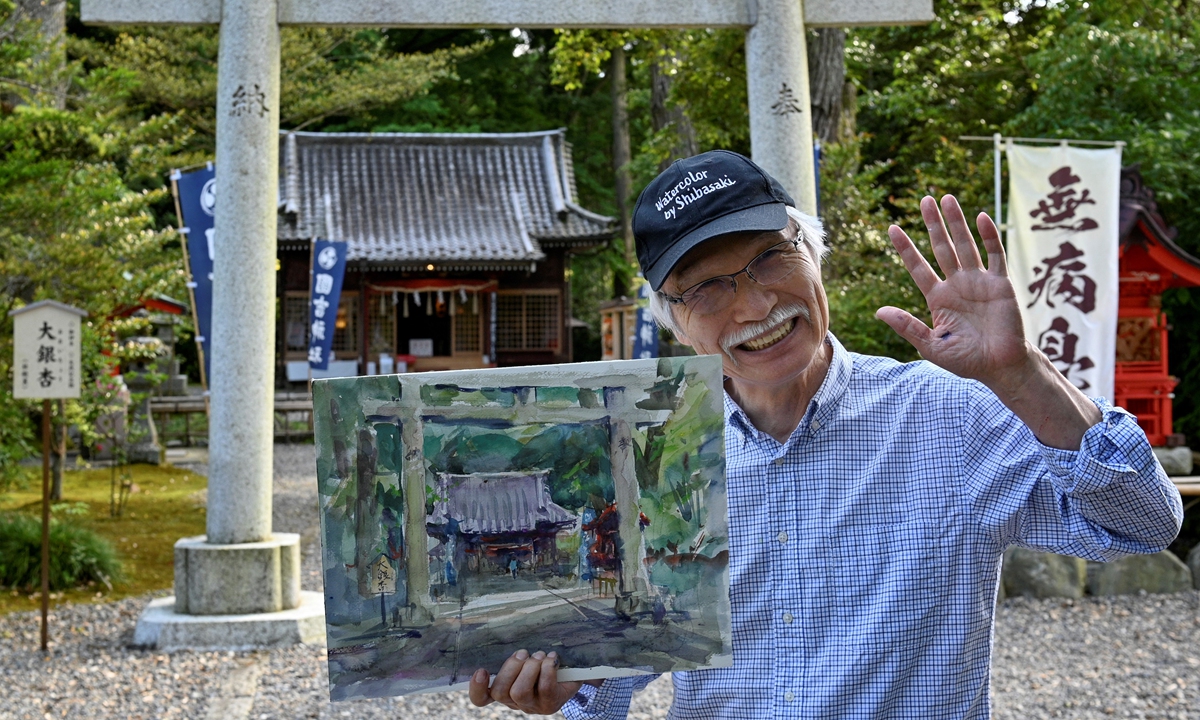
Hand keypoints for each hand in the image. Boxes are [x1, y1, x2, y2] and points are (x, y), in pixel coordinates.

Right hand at [468, 649, 582, 714]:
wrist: (572, 672)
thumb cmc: (542, 660)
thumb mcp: (526, 655)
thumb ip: (514, 649)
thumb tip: (503, 625)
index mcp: (503, 689)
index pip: (481, 698)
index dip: (477, 688)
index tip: (481, 671)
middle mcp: (514, 701)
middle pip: (499, 692)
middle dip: (510, 668)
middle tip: (523, 653)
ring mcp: (531, 705)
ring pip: (519, 692)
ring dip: (529, 669)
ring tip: (539, 655)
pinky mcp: (549, 705)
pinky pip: (545, 689)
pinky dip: (548, 670)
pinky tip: (553, 659)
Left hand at [876, 195, 1034, 389]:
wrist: (1000, 367)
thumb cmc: (966, 360)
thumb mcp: (931, 345)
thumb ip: (907, 326)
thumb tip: (879, 311)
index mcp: (938, 298)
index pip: (918, 267)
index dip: (906, 248)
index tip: (892, 228)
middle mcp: (956, 284)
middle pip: (941, 248)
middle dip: (933, 224)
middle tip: (924, 199)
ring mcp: (978, 281)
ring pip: (965, 245)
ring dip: (956, 222)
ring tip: (946, 198)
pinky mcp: (1001, 283)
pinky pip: (994, 255)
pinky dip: (988, 236)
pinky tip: (980, 217)